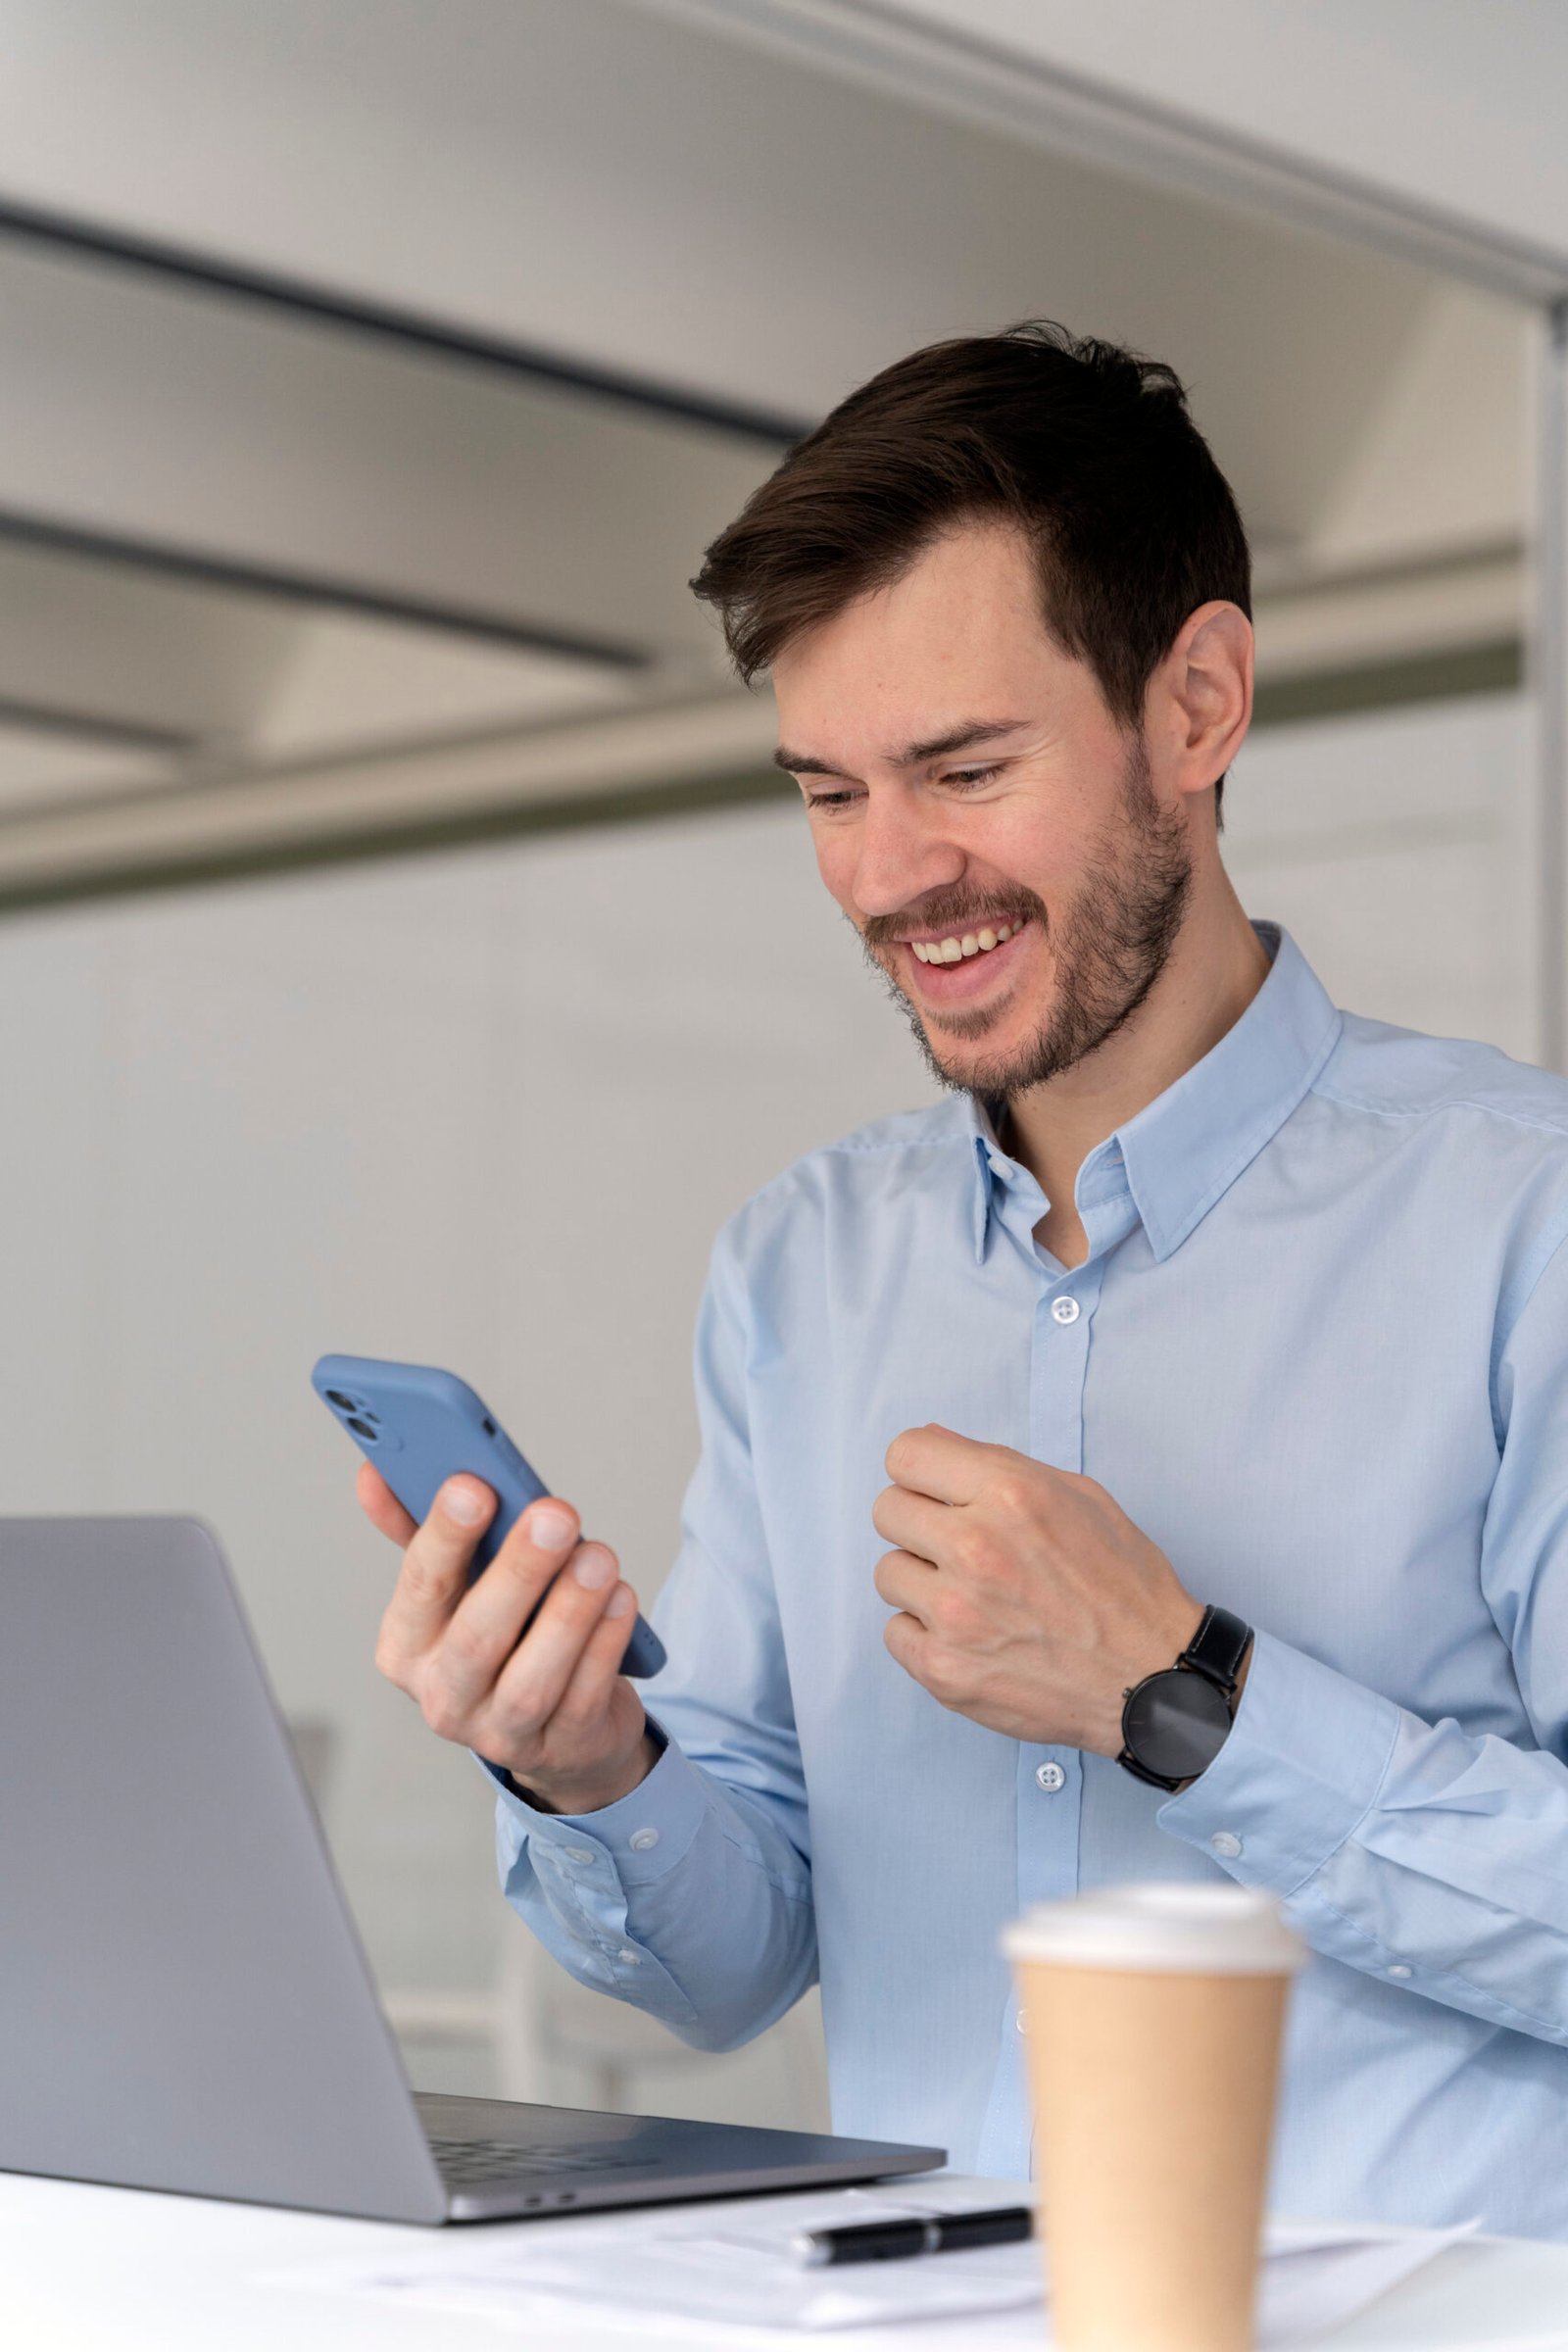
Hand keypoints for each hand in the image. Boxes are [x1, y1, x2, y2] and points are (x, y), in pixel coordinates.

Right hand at [362, 1463, 657, 1812]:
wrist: (557, 1727)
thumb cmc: (504, 1637)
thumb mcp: (458, 1587)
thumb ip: (420, 1530)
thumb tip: (376, 1472)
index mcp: (406, 1647)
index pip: (420, 1587)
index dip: (444, 1536)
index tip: (473, 1485)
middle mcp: (444, 1697)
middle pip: (477, 1638)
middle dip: (519, 1571)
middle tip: (556, 1514)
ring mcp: (501, 1732)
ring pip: (532, 1679)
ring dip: (569, 1613)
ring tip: (599, 1557)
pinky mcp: (562, 1746)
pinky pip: (584, 1696)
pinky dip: (605, 1644)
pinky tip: (621, 1598)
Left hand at [872, 1425, 1201, 1754]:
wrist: (1153, 1680)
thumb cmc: (1124, 1587)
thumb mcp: (1079, 1498)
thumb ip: (998, 1464)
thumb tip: (933, 1439)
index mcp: (1011, 1494)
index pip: (906, 1454)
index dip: (922, 1472)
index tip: (936, 1491)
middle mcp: (977, 1547)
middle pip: (887, 1510)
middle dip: (919, 1523)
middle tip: (959, 1547)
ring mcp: (956, 1613)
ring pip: (887, 1573)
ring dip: (922, 1581)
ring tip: (974, 1597)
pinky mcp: (944, 1669)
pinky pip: (894, 1632)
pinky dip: (926, 1635)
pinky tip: (973, 1636)